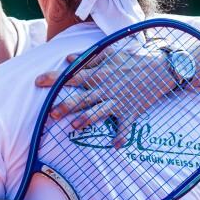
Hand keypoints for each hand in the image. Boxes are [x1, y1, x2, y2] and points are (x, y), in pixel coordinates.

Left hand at [35, 45, 175, 146]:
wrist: (161, 68)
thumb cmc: (133, 61)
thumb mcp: (111, 54)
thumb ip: (88, 58)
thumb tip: (68, 59)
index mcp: (100, 73)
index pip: (73, 75)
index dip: (55, 78)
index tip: (38, 81)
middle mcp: (107, 88)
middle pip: (83, 97)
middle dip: (67, 105)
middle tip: (51, 113)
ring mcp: (119, 101)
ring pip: (100, 112)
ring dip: (88, 120)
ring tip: (75, 128)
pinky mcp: (131, 112)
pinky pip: (125, 126)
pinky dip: (121, 136)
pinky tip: (115, 145)